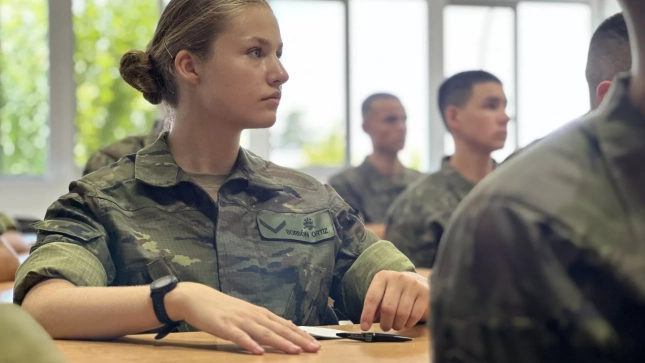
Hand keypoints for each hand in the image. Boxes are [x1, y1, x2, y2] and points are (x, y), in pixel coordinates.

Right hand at [167, 282, 320, 354]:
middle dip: (298, 339)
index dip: (301, 334)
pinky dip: (250, 344)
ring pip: (264, 332)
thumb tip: (288, 324)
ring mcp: (239, 320)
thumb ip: (267, 320)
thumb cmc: (223, 308)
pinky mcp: (224, 326)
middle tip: (313, 348)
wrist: (197, 298)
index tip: (315, 344)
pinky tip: (259, 352)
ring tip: (294, 351)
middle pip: (279, 328)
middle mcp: (253, 315)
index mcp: (259, 313)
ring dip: (280, 342)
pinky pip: (239, 337)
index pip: (285, 325)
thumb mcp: (248, 312)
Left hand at [360, 271, 428, 330]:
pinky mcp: (424, 293)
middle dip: (385, 323)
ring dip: (397, 325)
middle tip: (385, 327)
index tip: (365, 327)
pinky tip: (406, 322)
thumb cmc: (395, 291)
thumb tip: (366, 323)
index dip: (367, 314)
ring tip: (396, 325)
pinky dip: (408, 323)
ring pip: (402, 314)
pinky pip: (414, 315)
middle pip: (388, 308)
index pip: (372, 297)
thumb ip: (374, 306)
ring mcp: (412, 284)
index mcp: (383, 277)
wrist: (418, 282)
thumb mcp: (382, 293)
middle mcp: (397, 278)